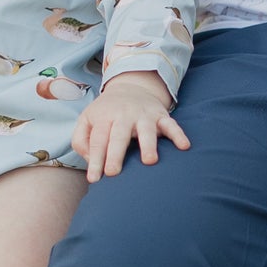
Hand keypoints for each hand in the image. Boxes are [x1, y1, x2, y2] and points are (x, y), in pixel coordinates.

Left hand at [73, 71, 189, 184]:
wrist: (131, 87)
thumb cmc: (106, 112)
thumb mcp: (86, 120)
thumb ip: (81, 140)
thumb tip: (90, 160)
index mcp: (104, 117)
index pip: (98, 140)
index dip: (96, 159)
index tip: (94, 178)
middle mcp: (124, 115)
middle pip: (119, 136)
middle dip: (116, 154)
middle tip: (113, 173)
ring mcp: (144, 115)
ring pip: (146, 130)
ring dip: (148, 144)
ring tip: (149, 161)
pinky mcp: (161, 116)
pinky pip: (171, 124)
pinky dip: (178, 134)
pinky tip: (184, 146)